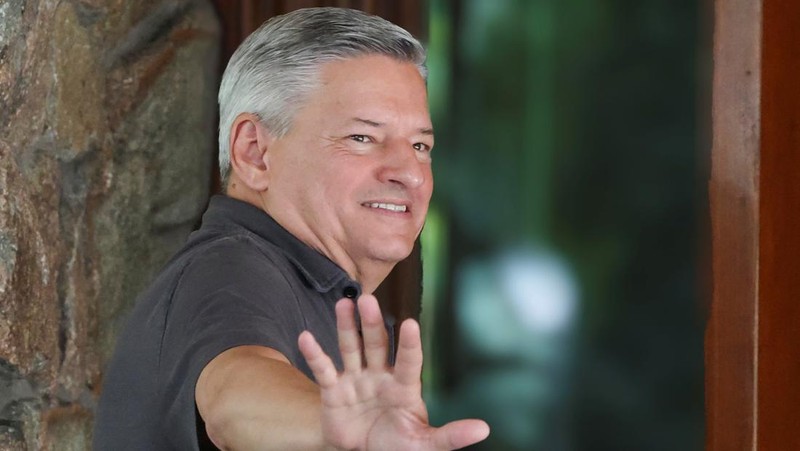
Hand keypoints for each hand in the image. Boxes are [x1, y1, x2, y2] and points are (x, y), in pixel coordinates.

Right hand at [298, 294, 488, 450]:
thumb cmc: (397, 446)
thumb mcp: (424, 444)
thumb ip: (450, 436)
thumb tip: (483, 429)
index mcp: (404, 386)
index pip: (409, 361)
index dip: (410, 344)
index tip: (410, 324)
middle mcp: (380, 376)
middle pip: (376, 345)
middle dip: (371, 324)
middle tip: (368, 300)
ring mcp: (356, 380)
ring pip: (350, 348)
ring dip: (346, 327)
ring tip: (343, 303)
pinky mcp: (333, 390)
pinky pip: (323, 369)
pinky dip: (314, 354)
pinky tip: (306, 337)